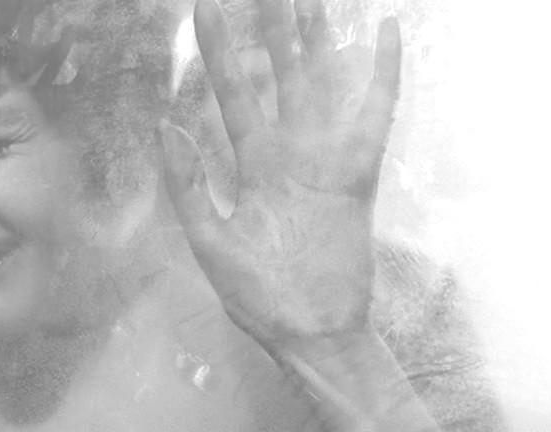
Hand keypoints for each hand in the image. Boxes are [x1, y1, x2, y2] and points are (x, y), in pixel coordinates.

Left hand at [160, 0, 400, 345]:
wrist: (310, 330)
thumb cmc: (259, 296)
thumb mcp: (210, 243)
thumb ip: (189, 186)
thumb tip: (166, 126)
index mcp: (253, 164)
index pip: (232, 91)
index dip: (219, 49)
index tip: (207, 6)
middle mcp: (290, 152)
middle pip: (280, 74)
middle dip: (273, 27)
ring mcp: (326, 159)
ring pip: (323, 83)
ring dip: (318, 38)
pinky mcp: (359, 174)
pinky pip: (374, 114)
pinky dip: (382, 74)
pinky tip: (384, 32)